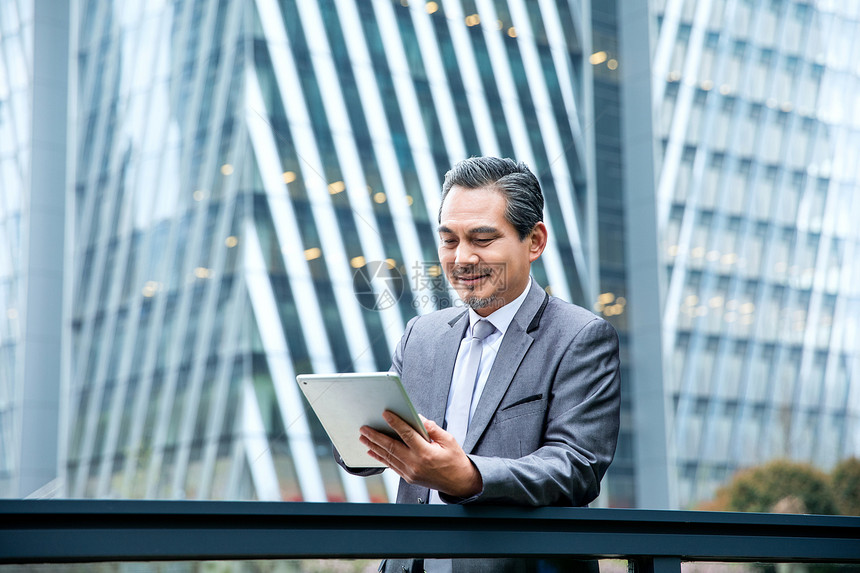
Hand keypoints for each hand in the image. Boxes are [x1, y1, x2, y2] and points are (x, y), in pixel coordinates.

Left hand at [359, 412, 482, 498]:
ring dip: (374, 446)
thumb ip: (432, 428)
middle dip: (376, 436)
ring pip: (388, 457)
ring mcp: (410, 472)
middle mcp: (416, 464)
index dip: (395, 423)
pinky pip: (391, 465)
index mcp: (426, 453)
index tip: (385, 414)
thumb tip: (417, 418)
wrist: (459, 483)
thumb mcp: (449, 440)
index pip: (407, 435)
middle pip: (391, 447)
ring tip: (363, 437)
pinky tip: (372, 451)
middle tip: (364, 428)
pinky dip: (380, 458)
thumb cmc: (455, 460)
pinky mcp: (408, 477)